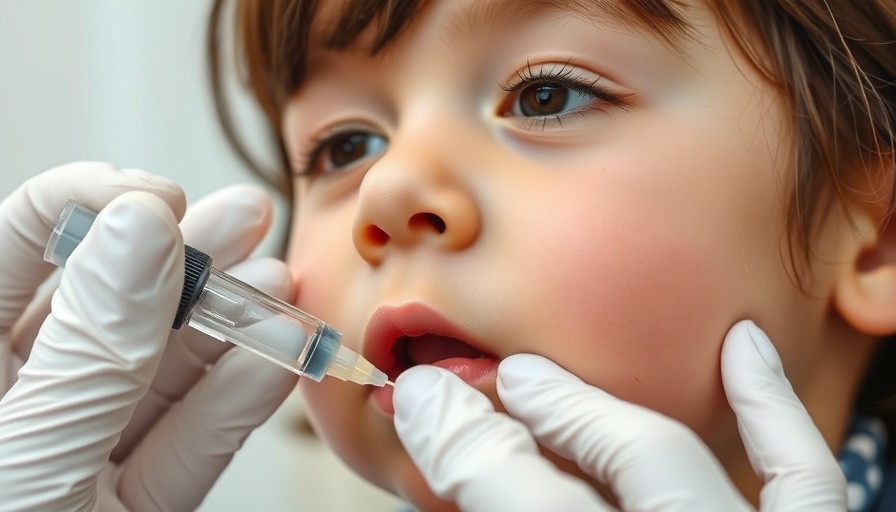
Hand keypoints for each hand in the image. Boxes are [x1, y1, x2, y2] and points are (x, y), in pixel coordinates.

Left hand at [0, 162, 298, 510]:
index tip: (166, 200)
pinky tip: (276, 363)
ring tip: (281, 287)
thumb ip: (94, 344)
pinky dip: (235, 406)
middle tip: (249, 215)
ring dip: (229, 328)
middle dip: (190, 256)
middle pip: (111, 302)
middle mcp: (24, 397)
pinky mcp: (128, 505)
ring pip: (160, 373)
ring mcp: (79, 453)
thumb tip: (142, 228)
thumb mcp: (28, 451)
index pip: (20, 242)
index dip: (96, 205)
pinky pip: (185, 446)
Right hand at [393, 320, 846, 510]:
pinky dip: (776, 412)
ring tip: (544, 378)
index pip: (518, 502)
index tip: (424, 404)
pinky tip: (741, 348)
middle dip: (527, 422)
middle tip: (481, 390)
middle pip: (601, 476)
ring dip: (606, 411)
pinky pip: (811, 484)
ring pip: (682, 465)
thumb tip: (465, 485)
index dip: (462, 446)